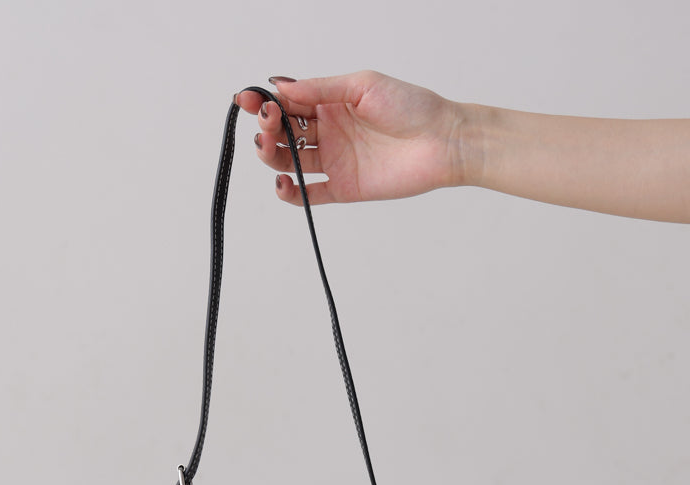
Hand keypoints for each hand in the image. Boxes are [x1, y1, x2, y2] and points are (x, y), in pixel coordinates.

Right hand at [235, 71, 469, 204]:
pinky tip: (283, 184)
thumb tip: (281, 87)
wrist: (442, 141)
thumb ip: (321, 89)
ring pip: (290, 161)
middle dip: (267, 128)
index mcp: (329, 103)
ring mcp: (334, 161)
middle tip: (267, 125)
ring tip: (269, 149)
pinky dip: (291, 193)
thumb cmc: (410, 106)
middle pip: (283, 133)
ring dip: (272, 156)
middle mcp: (328, 131)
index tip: (247, 100)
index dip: (264, 102)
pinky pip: (309, 194)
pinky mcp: (343, 188)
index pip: (287, 103)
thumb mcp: (362, 85)